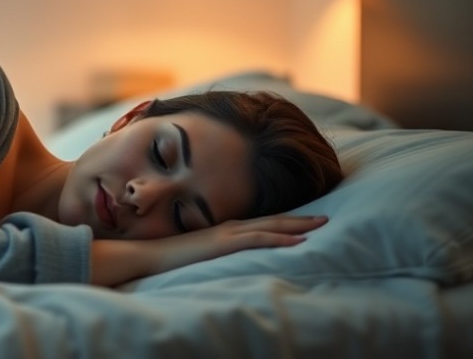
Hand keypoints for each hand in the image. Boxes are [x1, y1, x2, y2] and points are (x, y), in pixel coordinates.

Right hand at [90, 215, 327, 286]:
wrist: (148, 255)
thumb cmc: (167, 255)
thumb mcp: (195, 252)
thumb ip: (210, 251)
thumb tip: (218, 257)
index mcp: (224, 229)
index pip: (260, 222)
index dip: (284, 220)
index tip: (307, 219)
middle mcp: (229, 227)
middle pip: (271, 220)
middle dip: (300, 218)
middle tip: (326, 216)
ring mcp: (226, 233)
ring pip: (269, 226)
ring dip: (297, 225)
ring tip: (321, 223)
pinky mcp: (222, 243)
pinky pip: (257, 239)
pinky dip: (280, 238)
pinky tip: (299, 240)